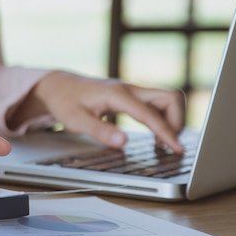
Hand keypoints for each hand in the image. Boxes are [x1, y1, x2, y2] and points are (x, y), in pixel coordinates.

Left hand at [9, 71, 184, 152]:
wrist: (58, 86)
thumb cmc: (65, 102)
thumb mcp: (75, 121)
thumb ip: (100, 131)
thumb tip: (123, 141)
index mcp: (117, 94)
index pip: (150, 114)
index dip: (166, 132)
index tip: (177, 149)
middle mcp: (129, 89)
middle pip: (170, 98)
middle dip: (177, 121)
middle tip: (170, 145)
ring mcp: (132, 91)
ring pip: (166, 100)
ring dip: (171, 120)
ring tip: (163, 144)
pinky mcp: (131, 96)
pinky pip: (157, 104)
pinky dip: (162, 119)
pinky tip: (155, 136)